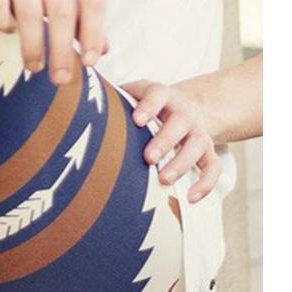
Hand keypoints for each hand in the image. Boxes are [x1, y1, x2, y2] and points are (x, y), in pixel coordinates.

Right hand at [0, 0, 107, 84]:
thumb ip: (82, 13)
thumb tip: (102, 50)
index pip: (93, 0)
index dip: (93, 35)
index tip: (90, 63)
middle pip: (62, 10)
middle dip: (61, 50)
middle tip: (60, 78)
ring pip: (30, 12)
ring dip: (33, 46)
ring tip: (34, 66)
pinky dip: (5, 24)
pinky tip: (8, 30)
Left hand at [121, 80, 222, 202]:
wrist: (183, 106)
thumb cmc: (145, 104)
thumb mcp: (131, 93)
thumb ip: (111, 98)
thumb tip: (78, 106)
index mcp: (161, 94)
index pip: (157, 95)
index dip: (149, 106)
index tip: (137, 120)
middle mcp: (183, 112)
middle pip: (181, 122)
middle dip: (165, 140)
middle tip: (148, 157)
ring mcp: (198, 131)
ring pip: (198, 145)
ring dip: (182, 163)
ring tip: (164, 181)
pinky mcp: (208, 150)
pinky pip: (213, 167)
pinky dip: (206, 183)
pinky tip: (190, 198)